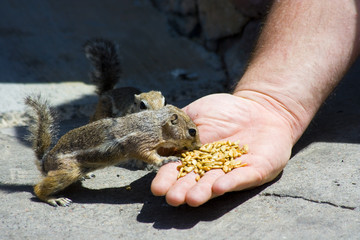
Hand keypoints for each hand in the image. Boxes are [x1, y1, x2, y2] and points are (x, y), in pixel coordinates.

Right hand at [151, 92, 294, 206]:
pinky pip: (243, 177)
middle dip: (183, 190)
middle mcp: (211, 168)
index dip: (167, 179)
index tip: (157, 188)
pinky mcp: (256, 170)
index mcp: (195, 156)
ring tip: (192, 199)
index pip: (177, 170)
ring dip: (204, 192)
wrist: (260, 106)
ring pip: (216, 183)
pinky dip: (231, 182)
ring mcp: (233, 170)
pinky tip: (219, 187)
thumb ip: (179, 127)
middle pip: (195, 181)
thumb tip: (158, 139)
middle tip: (173, 199)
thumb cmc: (224, 110)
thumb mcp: (197, 114)